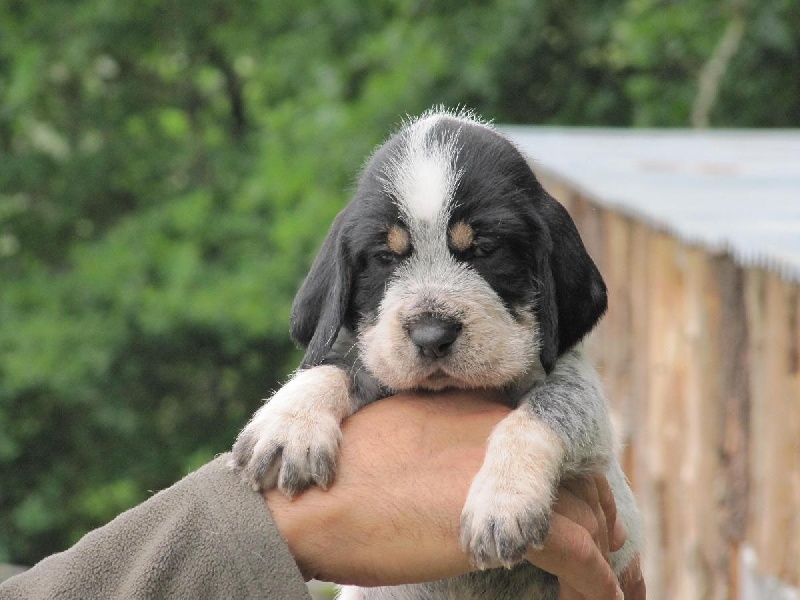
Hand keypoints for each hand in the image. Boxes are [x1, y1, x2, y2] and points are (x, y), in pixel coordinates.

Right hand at [264, 390, 639, 598]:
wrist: (307, 503)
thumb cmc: (334, 483)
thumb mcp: (393, 444)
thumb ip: (437, 453)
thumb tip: (456, 487)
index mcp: (472, 415)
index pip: (544, 450)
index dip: (567, 487)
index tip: (577, 518)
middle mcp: (499, 435)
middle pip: (576, 479)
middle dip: (596, 521)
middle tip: (604, 560)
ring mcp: (506, 475)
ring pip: (588, 516)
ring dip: (603, 558)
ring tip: (603, 590)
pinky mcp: (509, 521)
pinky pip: (581, 556)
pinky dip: (599, 585)